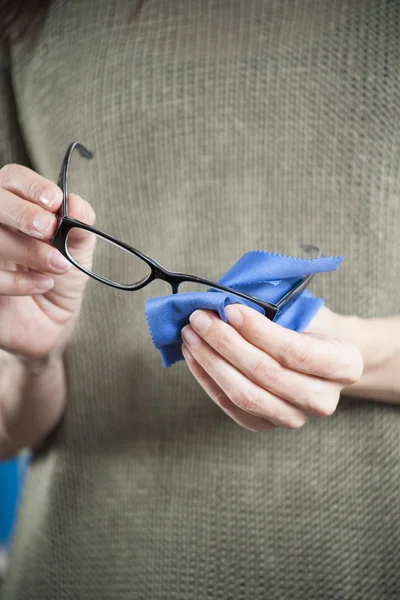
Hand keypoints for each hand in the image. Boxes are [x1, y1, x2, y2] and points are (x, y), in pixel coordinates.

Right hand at [0, 163, 94, 360]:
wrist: (51, 322)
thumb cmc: (59, 278)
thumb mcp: (77, 251)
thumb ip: (81, 226)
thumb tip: (77, 203)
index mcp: (17, 204)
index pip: (14, 178)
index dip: (32, 186)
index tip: (55, 202)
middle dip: (22, 213)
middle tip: (49, 230)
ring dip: (28, 251)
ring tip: (58, 266)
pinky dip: (20, 282)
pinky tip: (42, 285)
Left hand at [181, 305, 363, 431]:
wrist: (319, 358)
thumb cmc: (309, 327)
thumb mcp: (305, 310)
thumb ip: (276, 309)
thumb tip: (226, 303)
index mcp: (344, 365)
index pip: (294, 351)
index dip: (258, 331)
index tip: (231, 309)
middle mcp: (323, 399)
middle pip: (265, 374)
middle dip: (226, 343)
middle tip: (199, 318)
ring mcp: (295, 418)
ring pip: (245, 395)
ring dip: (211, 362)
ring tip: (191, 335)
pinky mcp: (267, 426)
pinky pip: (230, 407)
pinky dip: (207, 380)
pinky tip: (194, 356)